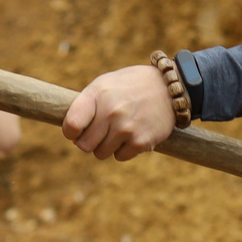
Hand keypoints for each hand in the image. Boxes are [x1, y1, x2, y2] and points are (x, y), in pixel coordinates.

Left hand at [62, 65, 176, 160]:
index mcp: (98, 94)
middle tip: (101, 131)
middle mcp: (111, 111)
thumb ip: (86, 107)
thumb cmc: (130, 87)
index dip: (71, 132)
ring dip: (107, 146)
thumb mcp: (104, 84)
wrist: (169, 88)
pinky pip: (120, 157)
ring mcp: (126, 128)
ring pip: (100, 154)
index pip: (72, 126)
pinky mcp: (140, 142)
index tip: (78, 130)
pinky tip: (132, 134)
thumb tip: (74, 138)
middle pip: (84, 145)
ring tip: (119, 130)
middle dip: (89, 141)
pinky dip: (124, 149)